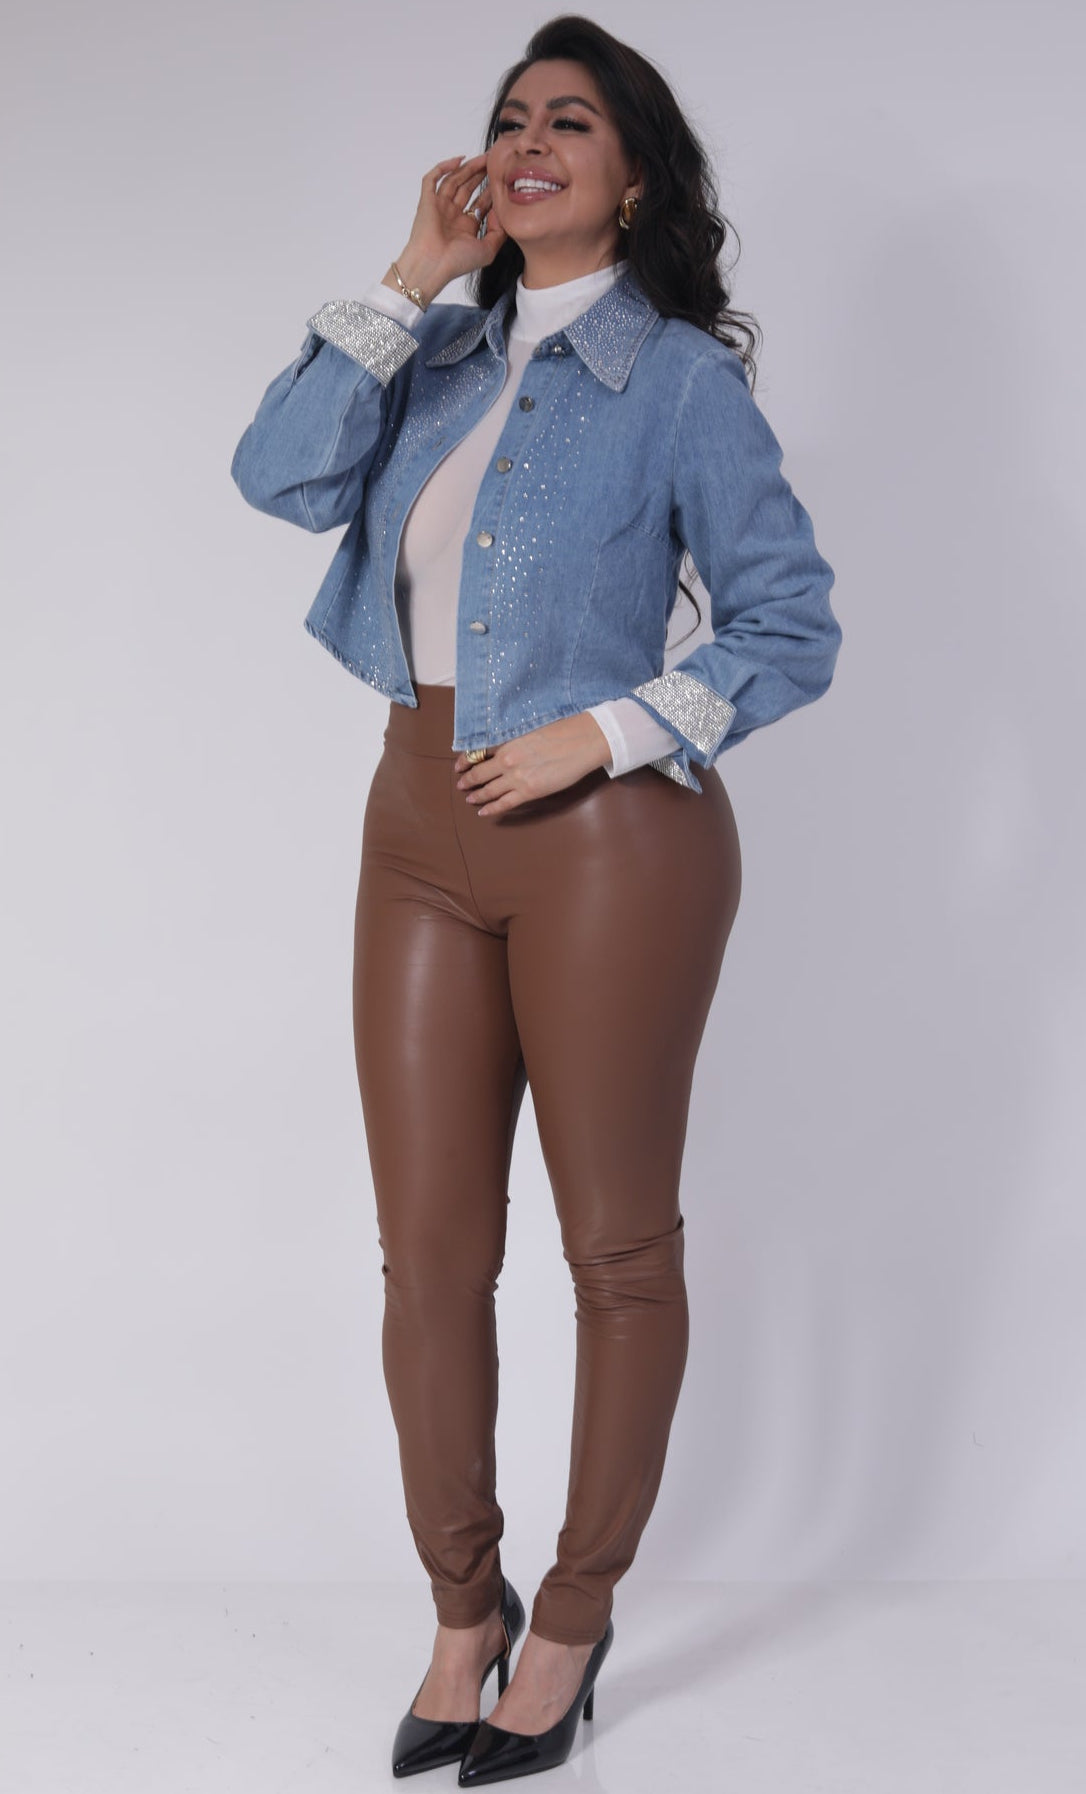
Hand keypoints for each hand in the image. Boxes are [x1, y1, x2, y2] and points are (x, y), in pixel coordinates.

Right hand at [387, 153, 507, 306]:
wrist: (433, 265)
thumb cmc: (457, 262)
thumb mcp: (488, 250)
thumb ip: (499, 232)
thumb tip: (501, 211)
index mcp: (465, 227)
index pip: (481, 202)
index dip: (492, 191)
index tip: (503, 180)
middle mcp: (452, 215)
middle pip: (468, 188)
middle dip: (481, 174)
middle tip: (495, 161)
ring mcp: (439, 207)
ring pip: (454, 180)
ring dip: (468, 168)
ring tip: (484, 158)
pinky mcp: (427, 201)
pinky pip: (432, 178)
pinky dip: (444, 167)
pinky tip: (459, 160)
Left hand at [454, 714, 611, 816]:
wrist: (582, 742)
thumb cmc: (562, 732)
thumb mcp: (531, 731)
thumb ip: (515, 742)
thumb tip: (506, 749)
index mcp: (508, 742)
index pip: (478, 753)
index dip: (465, 761)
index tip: (458, 766)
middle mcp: (507, 760)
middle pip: (479, 774)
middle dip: (468, 781)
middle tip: (461, 785)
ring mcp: (517, 777)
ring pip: (488, 790)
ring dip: (477, 795)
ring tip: (470, 799)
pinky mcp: (529, 791)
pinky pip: (504, 803)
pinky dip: (491, 808)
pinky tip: (483, 812)